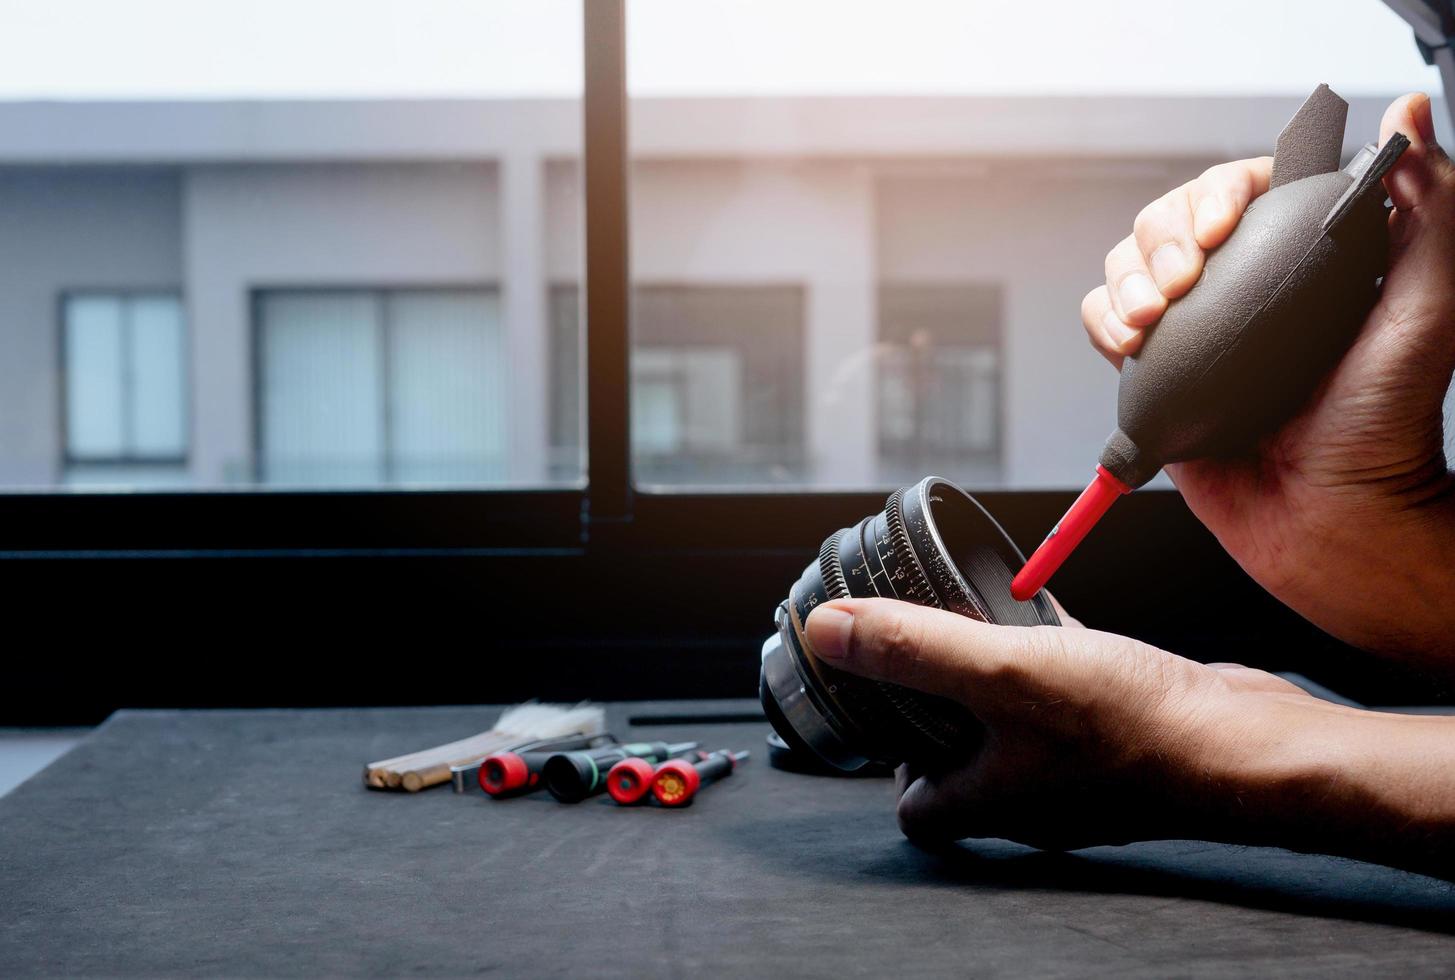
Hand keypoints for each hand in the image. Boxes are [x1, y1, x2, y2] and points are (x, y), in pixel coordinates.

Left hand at [805, 597, 1454, 873]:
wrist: (1252, 746)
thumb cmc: (1137, 731)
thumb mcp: (1004, 675)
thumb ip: (914, 651)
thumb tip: (825, 632)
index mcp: (991, 798)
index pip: (918, 811)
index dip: (891, 773)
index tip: (877, 717)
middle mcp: (1031, 791)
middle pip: (962, 762)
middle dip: (936, 712)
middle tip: (918, 652)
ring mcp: (1079, 763)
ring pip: (1014, 722)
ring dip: (991, 676)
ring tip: (972, 619)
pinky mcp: (1119, 725)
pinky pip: (1064, 691)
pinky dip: (1046, 651)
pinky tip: (1041, 604)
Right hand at [1080, 94, 1454, 670]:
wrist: (1329, 523)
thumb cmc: (1383, 434)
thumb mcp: (1426, 313)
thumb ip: (1429, 214)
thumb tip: (1406, 116)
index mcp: (1309, 258)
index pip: (1249, 187)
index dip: (1221, 190)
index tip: (1219, 224)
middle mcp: (1249, 287)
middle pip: (1173, 218)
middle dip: (1161, 239)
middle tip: (1182, 281)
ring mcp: (1199, 329)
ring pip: (1131, 264)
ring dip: (1127, 280)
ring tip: (1151, 321)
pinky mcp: (1159, 371)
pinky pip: (1107, 324)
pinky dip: (1104, 325)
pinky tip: (1131, 346)